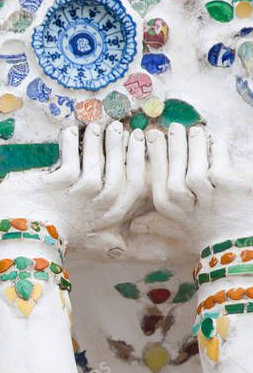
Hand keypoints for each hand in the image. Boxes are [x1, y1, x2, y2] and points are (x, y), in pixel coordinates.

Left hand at [0, 123, 146, 255]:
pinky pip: (70, 159)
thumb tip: (122, 247)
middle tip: (119, 128)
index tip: (140, 141)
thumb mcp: (84, 243)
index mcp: (105, 219)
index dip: (140, 162)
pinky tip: (69, 132)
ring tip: (94, 127)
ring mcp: (76, 196)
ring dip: (97, 143)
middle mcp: (95, 208)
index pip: (134, 188)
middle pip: (121, 174)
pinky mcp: (56, 186)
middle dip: (122, 148)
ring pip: (97, 165)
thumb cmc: (49, 239)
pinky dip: (71, 144)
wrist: (15, 241)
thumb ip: (104, 242)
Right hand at [147, 124, 252, 250]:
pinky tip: (214, 141)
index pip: (157, 176)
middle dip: (174, 146)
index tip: (152, 136)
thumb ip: (156, 225)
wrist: (239, 245)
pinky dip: (217, 149)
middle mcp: (184, 203)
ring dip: (194, 145)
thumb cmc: (208, 237)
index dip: (155, 155)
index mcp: (168, 208)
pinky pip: (219, 161)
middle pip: (175, 168)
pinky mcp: (229, 186)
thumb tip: (134, 226)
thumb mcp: (179, 233)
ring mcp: (208, 195)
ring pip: (196, 164)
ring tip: (194, 131)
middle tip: (173, 128)